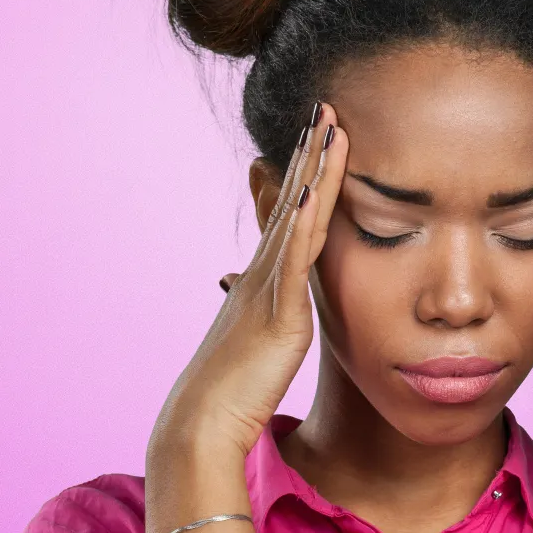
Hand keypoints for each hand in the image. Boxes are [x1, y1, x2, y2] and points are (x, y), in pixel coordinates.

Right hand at [149, 102, 348, 460]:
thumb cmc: (232, 387)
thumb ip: (265, 311)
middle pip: (291, 200)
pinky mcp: (278, 313)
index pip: (286, 213)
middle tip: (324, 107)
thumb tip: (251, 290)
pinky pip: (293, 261)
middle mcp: (263, 272)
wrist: (204, 424)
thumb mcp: (255, 338)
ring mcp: (269, 288)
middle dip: (308, 154)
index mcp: (263, 278)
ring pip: (296, 218)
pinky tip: (314, 191)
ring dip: (314, 171)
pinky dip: (303, 225)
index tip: (314, 134)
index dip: (300, 172)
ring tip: (329, 128)